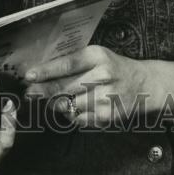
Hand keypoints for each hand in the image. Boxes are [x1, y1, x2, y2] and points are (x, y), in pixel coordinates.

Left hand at [24, 45, 149, 128]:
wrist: (144, 84)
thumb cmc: (114, 68)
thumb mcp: (96, 55)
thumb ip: (73, 61)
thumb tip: (41, 71)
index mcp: (97, 56)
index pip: (67, 64)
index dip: (46, 71)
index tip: (28, 76)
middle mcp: (103, 76)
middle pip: (64, 86)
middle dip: (43, 91)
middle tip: (29, 92)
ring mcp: (105, 98)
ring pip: (68, 105)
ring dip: (56, 103)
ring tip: (54, 98)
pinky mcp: (107, 116)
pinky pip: (78, 118)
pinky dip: (70, 114)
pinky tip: (74, 106)